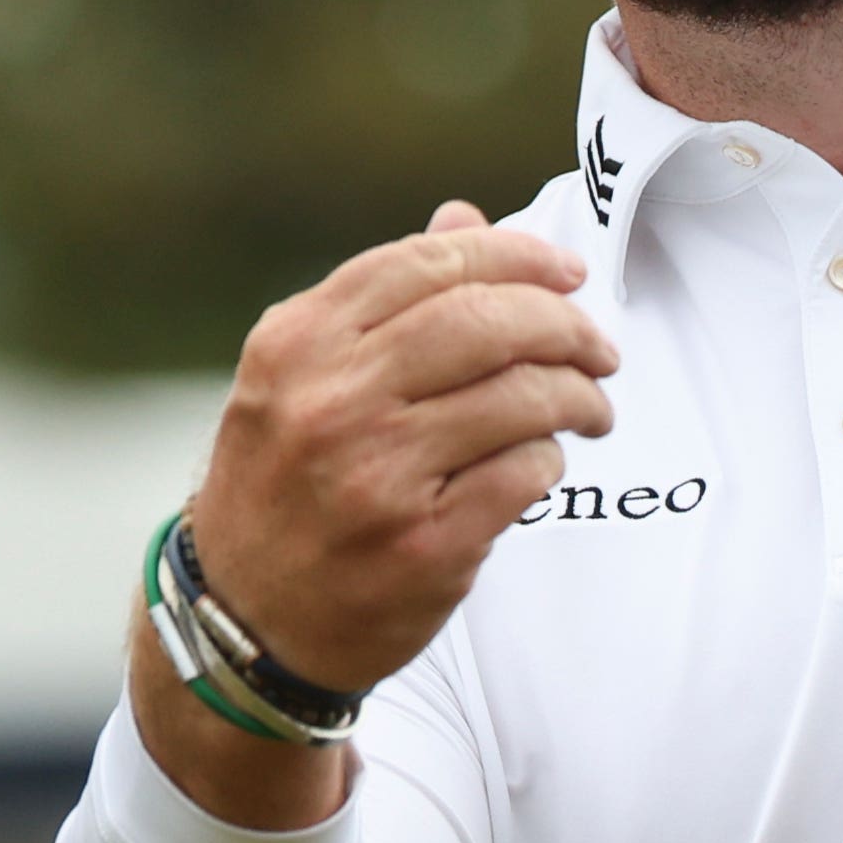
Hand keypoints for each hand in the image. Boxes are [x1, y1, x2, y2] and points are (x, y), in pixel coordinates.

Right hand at [131, 200, 614, 828]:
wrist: (243, 625)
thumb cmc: (282, 488)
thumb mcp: (299, 381)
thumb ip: (383, 303)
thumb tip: (467, 217)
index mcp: (297, 344)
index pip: (429, 262)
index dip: (516, 256)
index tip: (567, 273)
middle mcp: (330, 402)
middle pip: (487, 321)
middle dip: (566, 324)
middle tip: (599, 346)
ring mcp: (376, 476)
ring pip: (522, 396)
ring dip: (578, 396)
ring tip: (591, 408)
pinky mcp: (423, 546)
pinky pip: (526, 473)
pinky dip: (551, 459)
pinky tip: (545, 462)